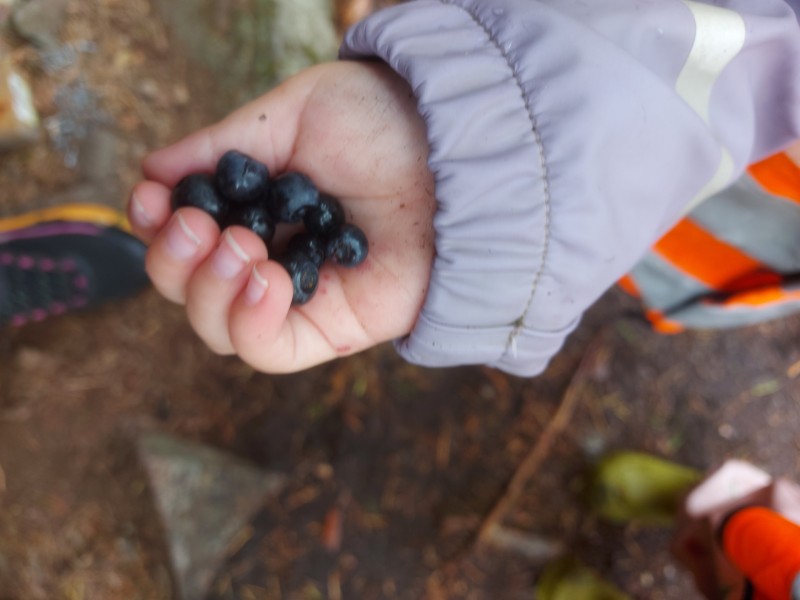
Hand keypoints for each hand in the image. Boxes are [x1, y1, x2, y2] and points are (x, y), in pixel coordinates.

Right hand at [128, 61, 435, 372]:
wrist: (452, 150)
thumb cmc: (381, 123)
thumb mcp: (292, 118)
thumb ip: (223, 148)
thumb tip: (153, 171)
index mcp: (258, 213)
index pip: (188, 241)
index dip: (156, 229)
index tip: (150, 200)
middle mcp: (273, 259)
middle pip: (192, 294)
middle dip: (174, 265)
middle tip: (199, 226)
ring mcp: (302, 299)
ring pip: (219, 330)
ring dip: (208, 292)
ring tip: (241, 247)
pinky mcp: (335, 330)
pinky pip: (270, 352)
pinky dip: (250, 323)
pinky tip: (265, 278)